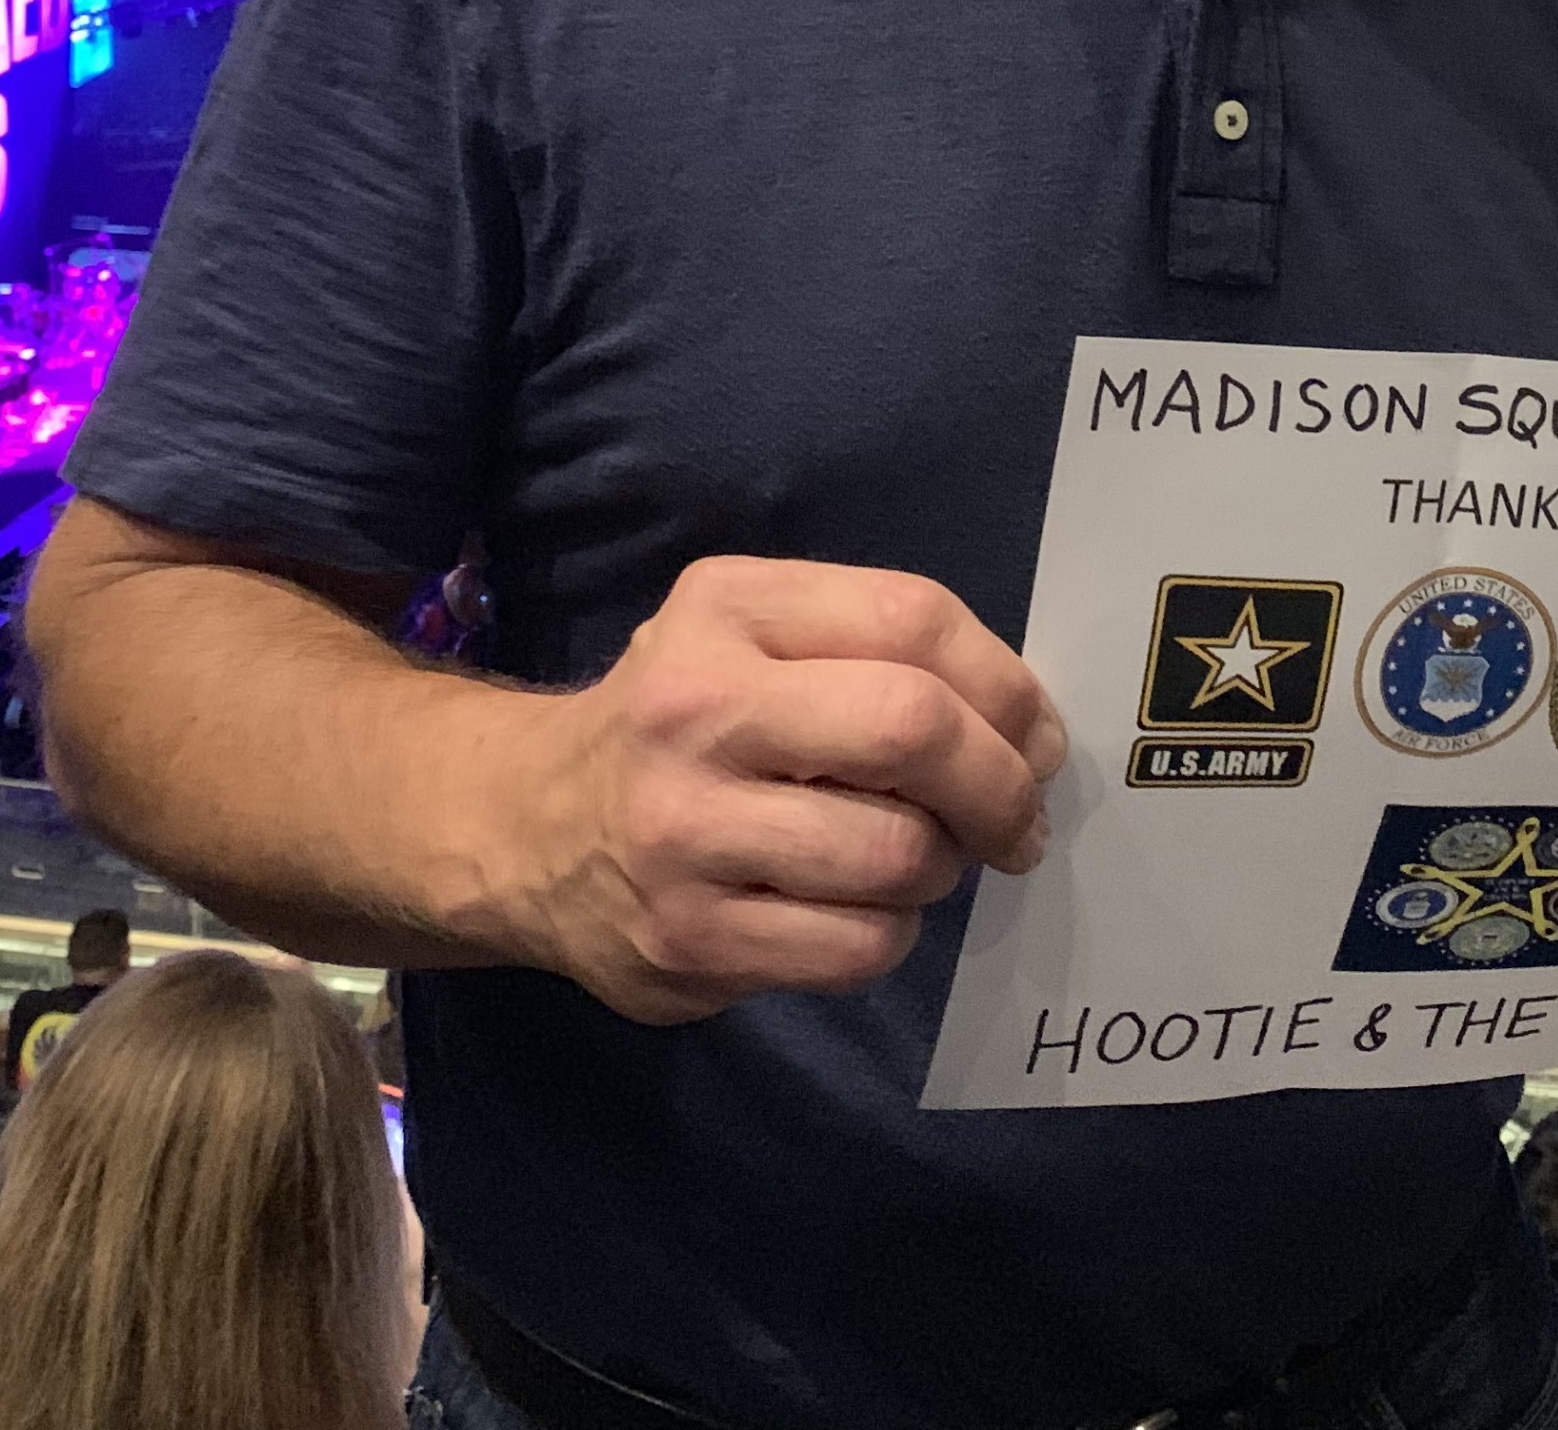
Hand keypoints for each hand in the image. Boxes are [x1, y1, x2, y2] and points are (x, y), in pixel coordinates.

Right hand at [505, 555, 1065, 1025]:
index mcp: (728, 610)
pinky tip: (856, 911)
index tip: (1035, 736)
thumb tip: (1031, 734)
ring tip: (912, 859)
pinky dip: (889, 933)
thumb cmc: (681, 723)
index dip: (1006, 684)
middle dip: (999, 782)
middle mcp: (695, 709)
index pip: (913, 619)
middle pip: (912, 728)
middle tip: (1018, 819)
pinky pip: (857, 947)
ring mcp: (683, 832)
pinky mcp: (686, 940)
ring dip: (940, 866)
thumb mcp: (753, 638)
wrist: (522, 827)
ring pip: (898, 854)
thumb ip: (879, 652)